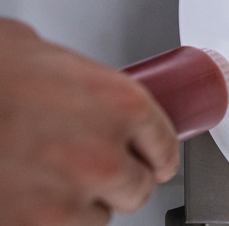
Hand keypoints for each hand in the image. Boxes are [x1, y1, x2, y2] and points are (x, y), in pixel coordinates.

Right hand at [0, 18, 179, 225]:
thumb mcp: (44, 56)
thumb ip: (86, 84)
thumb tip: (94, 96)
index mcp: (120, 104)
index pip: (166, 145)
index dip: (155, 153)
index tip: (151, 158)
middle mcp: (103, 156)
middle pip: (139, 188)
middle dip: (118, 179)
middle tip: (89, 166)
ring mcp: (68, 199)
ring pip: (100, 217)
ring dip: (81, 203)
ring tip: (47, 177)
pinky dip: (46, 219)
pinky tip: (26, 194)